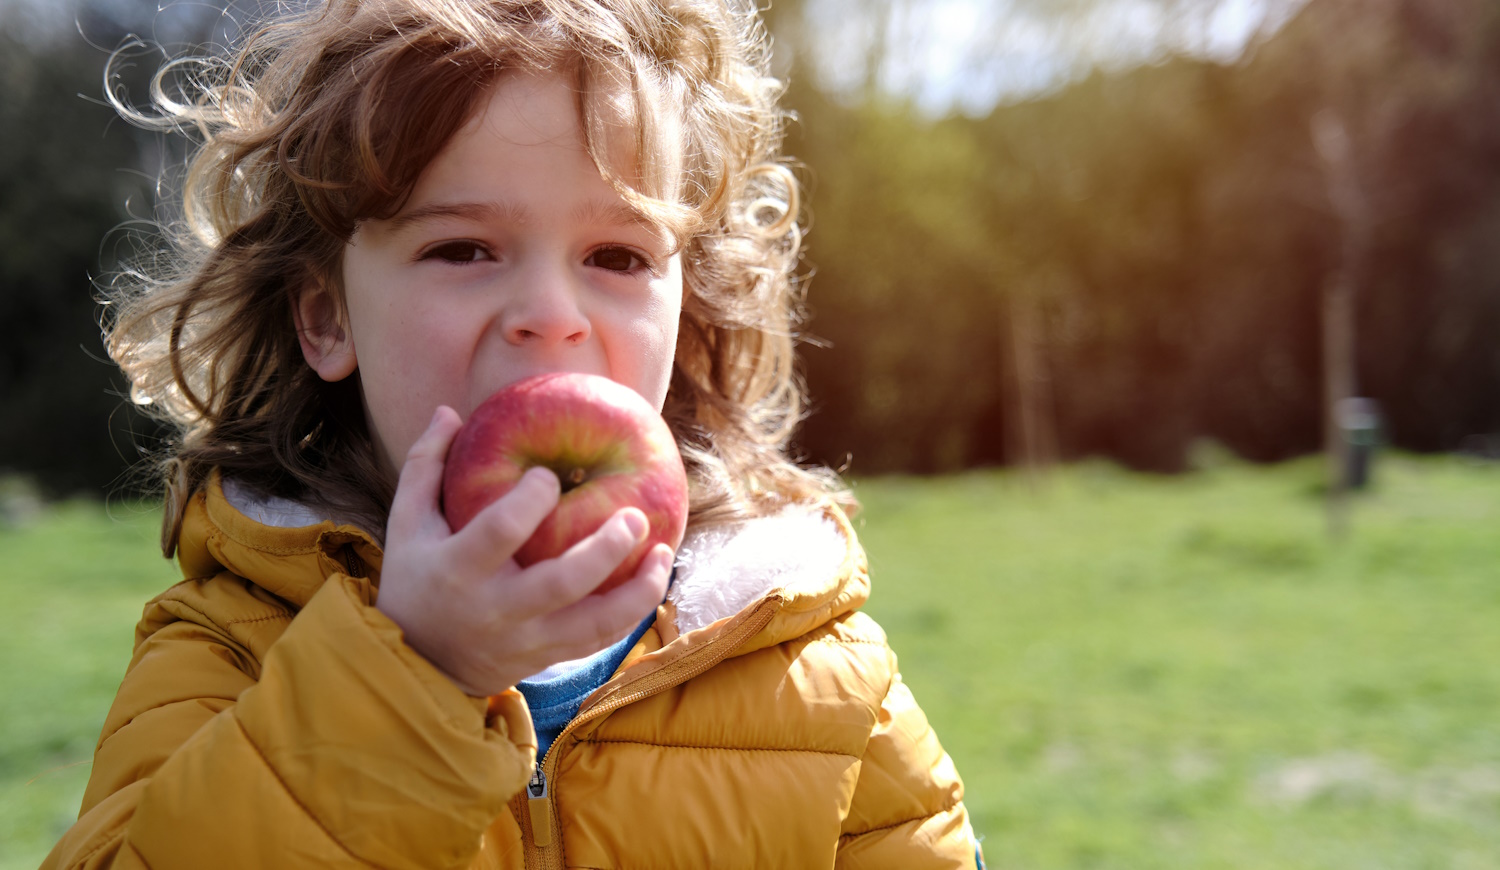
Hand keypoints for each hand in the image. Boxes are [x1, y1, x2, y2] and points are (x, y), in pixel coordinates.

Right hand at [374, 407, 673, 695]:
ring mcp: (525, 639)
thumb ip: (426, 466)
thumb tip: (449, 410)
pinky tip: (653, 576)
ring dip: (636, 590)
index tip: (547, 476)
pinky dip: (632, 612)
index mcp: (458, 569)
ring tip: (663, 551)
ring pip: (592, 624)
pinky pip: (599, 640)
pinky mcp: (547, 657)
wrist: (421, 662)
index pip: (499, 532)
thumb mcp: (408, 523)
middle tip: (635, 516)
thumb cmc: (417, 576)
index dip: (528, 501)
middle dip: (604, 550)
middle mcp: (496, 609)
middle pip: (560, 583)